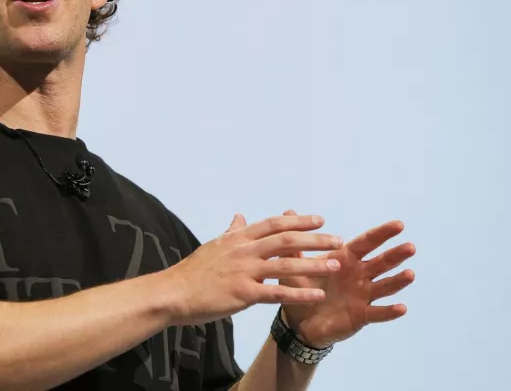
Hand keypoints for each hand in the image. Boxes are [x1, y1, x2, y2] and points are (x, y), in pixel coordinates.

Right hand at [162, 213, 343, 326]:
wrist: (173, 292)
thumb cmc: (193, 271)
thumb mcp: (214, 245)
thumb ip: (232, 231)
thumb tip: (240, 216)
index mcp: (238, 238)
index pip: (274, 224)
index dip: (298, 220)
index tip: (320, 219)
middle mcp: (244, 251)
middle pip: (286, 239)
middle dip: (315, 238)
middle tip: (338, 239)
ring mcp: (244, 271)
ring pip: (285, 264)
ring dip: (313, 264)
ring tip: (335, 264)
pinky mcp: (242, 294)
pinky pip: (276, 292)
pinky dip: (299, 292)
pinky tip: (317, 294)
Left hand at [279, 210, 415, 347]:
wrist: (298, 320)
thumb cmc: (301, 287)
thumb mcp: (295, 265)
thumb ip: (294, 241)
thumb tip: (288, 212)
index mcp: (345, 259)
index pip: (366, 243)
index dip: (382, 234)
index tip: (399, 224)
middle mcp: (358, 275)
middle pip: (381, 263)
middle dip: (395, 254)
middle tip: (410, 246)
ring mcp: (362, 295)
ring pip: (384, 286)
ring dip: (398, 281)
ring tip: (410, 274)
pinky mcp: (361, 315)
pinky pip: (378, 313)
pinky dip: (390, 311)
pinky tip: (402, 307)